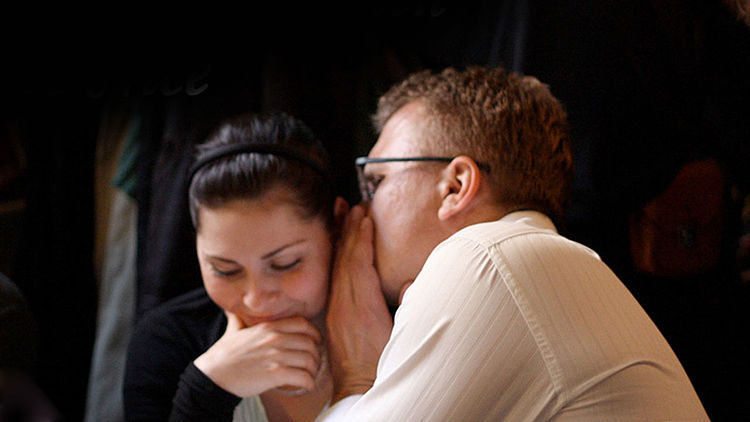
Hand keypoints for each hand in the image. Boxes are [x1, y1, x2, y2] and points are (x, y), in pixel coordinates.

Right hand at [194, 312, 321, 396]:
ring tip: (310, 376)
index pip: (303, 324)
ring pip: (309, 361)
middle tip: (313, 364)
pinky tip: (306, 386)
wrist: (212, 375)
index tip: (316, 342)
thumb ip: (239, 320)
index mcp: (268, 327)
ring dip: (313, 370)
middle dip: (316, 355)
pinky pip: (303, 377)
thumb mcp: (233, 331)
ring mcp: (275, 356)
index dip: (314, 333)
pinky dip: (309, 383)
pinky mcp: (274, 374)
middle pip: (310, 343)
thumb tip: (233, 310)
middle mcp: (275, 339)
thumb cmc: (223, 355)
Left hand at [326, 205, 393, 402]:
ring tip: (340, 214)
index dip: (361, 239)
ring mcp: (336, 310)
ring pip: (335, 266)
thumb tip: (412, 282)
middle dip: (347, 229)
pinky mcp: (333, 314)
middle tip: (350, 204)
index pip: (359, 264)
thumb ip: (409, 308)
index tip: (365, 217)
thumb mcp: (402, 338)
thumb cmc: (383, 366)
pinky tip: (337, 246)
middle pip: (344, 259)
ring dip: (339, 238)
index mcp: (363, 310)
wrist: (358, 390)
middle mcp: (345, 306)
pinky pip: (333, 278)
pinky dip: (336, 256)